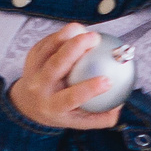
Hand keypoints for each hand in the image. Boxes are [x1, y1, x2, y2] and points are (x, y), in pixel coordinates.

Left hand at [6, 24, 122, 128]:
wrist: (29, 104)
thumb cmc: (62, 112)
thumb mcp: (80, 121)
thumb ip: (102, 117)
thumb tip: (121, 105)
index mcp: (53, 106)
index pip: (71, 97)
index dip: (89, 89)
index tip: (108, 80)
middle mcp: (40, 89)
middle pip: (56, 66)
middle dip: (75, 49)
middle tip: (95, 38)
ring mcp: (33, 72)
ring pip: (48, 49)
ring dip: (65, 36)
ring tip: (83, 29)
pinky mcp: (31, 57)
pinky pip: (46, 42)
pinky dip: (60, 35)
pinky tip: (75, 31)